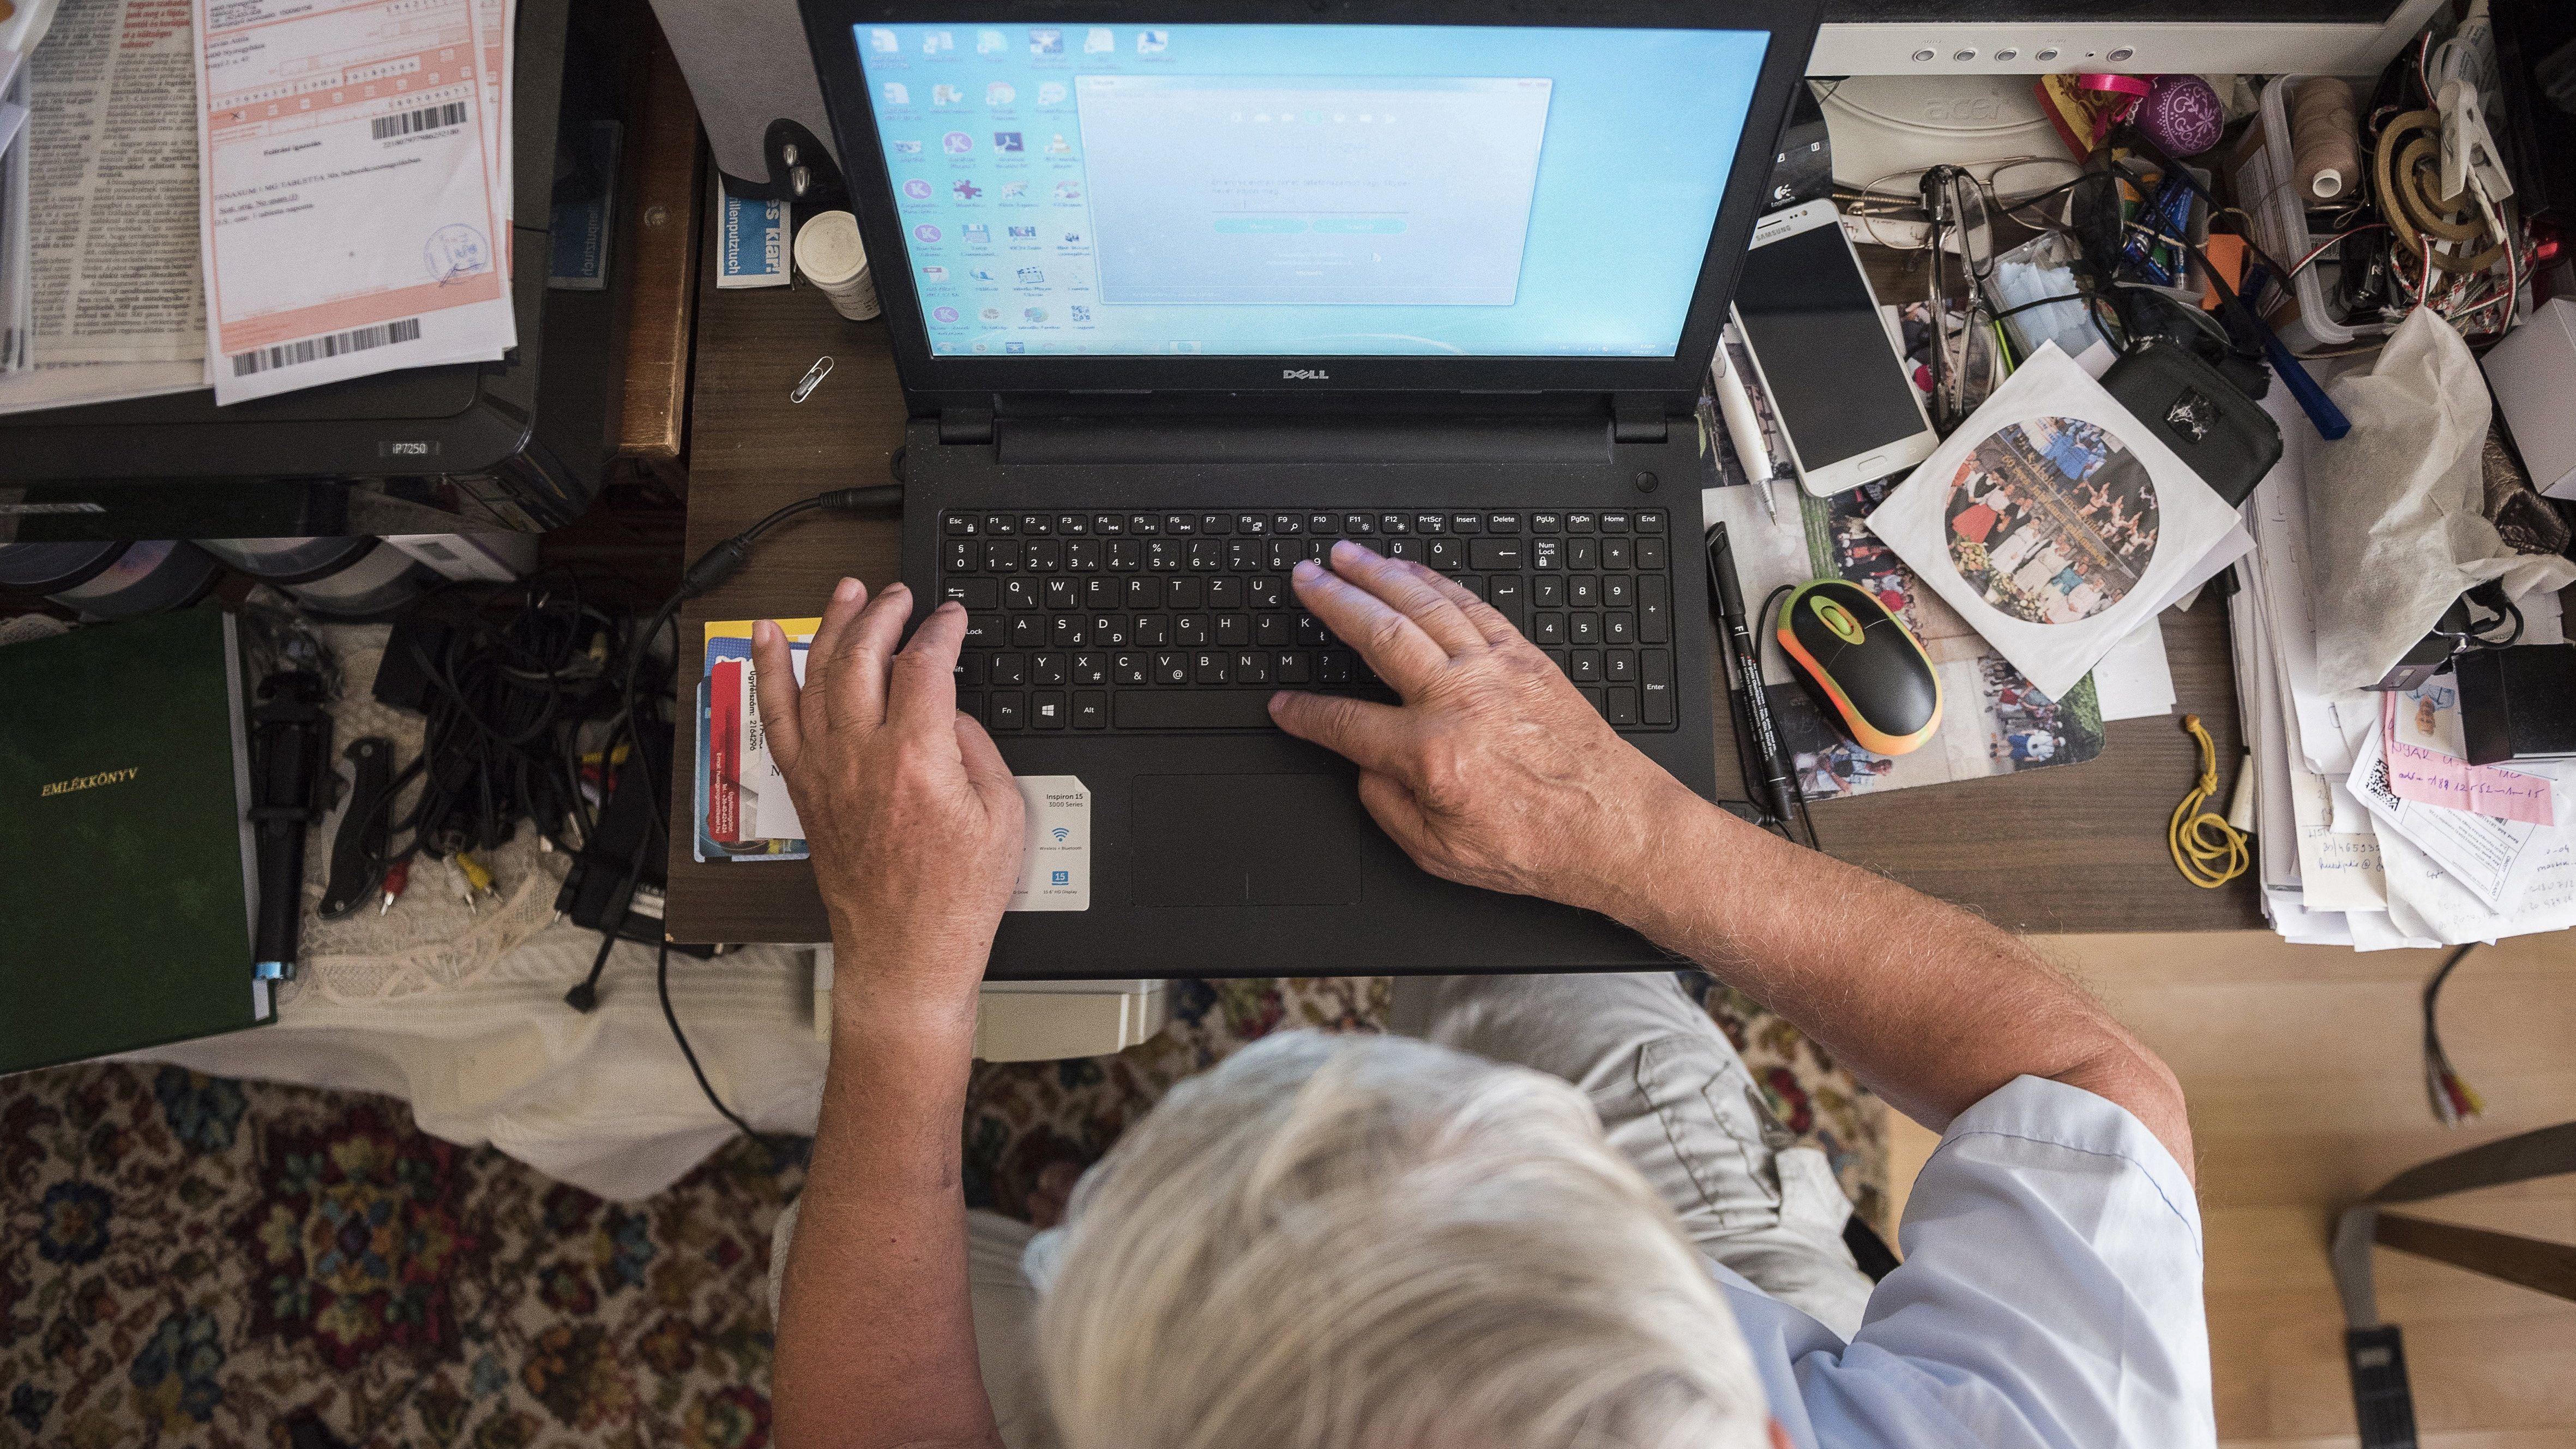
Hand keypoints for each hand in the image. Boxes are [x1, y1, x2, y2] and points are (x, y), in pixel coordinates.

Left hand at [751, 579, 1023, 1004]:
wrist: (905, 956)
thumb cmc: (955, 901)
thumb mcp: (1005, 818)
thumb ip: (978, 750)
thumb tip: (951, 713)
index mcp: (918, 760)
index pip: (925, 666)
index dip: (942, 630)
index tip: (953, 618)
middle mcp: (862, 758)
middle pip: (863, 656)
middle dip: (884, 612)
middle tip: (901, 594)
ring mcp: (825, 772)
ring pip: (816, 674)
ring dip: (831, 624)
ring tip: (846, 592)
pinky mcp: (805, 789)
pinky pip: (776, 716)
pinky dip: (769, 672)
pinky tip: (766, 638)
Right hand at [1267, 542, 1714, 919]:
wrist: (1615, 830)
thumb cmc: (1537, 845)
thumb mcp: (1438, 853)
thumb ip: (1387, 806)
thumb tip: (1364, 768)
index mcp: (1431, 754)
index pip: (1345, 723)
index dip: (1304, 714)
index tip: (1281, 704)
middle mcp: (1461, 700)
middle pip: (1380, 633)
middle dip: (1332, 601)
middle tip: (1304, 578)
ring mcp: (1496, 671)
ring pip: (1426, 605)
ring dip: (1380, 574)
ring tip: (1346, 556)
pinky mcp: (1527, 659)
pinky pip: (1473, 606)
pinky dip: (1437, 583)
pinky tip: (1412, 572)